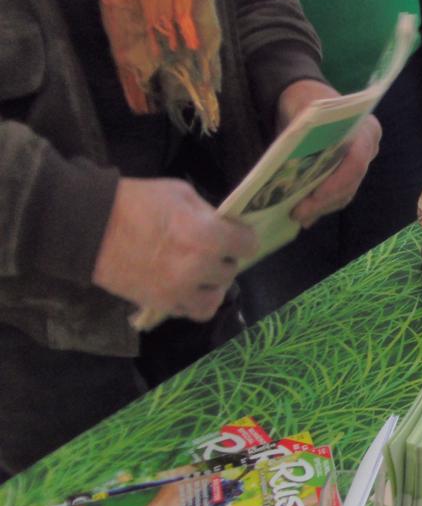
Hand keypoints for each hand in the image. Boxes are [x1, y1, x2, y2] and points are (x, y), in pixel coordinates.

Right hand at [91, 177, 257, 320]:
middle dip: (222, 258)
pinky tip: (186, 286)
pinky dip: (194, 300)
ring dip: (212, 283)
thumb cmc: (135, 202)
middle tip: (208, 249)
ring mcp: (181, 290)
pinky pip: (194, 311)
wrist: (88, 227)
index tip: (233, 234)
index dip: (242, 237)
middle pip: (231, 269)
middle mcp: (200, 267)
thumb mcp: (180, 193)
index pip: (248, 244)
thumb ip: (207, 213)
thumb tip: (223, 226)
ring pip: (216, 296)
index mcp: (208, 235)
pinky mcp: (163, 304)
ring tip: (199, 271)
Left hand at [274, 79, 382, 227]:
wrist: (307, 97)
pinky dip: (323, 204)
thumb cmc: (305, 100)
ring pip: (346, 192)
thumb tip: (290, 160)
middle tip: (298, 214)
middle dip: (325, 201)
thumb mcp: (301, 110)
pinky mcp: (348, 172)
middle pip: (351, 183)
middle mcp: (368, 148)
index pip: (356, 163)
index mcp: (364, 130)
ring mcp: (361, 162)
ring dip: (323, 207)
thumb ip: (302, 133)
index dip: (336, 183)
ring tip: (299, 216)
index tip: (313, 196)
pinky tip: (305, 215)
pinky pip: (340, 193)